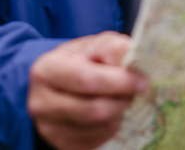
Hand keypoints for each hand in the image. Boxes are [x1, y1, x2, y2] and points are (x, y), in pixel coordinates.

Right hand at [28, 31, 148, 149]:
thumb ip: (110, 47)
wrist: (56, 84)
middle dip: (122, 99)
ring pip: (99, 126)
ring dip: (119, 111)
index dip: (119, 82)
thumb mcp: (91, 45)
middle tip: (135, 89)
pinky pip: (98, 139)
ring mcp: (49, 128)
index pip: (87, 80)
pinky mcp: (61, 145)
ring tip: (120, 96)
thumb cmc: (78, 60)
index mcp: (47, 70)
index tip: (142, 81)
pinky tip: (110, 110)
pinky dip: (111, 125)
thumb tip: (128, 57)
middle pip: (94, 109)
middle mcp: (42, 103)